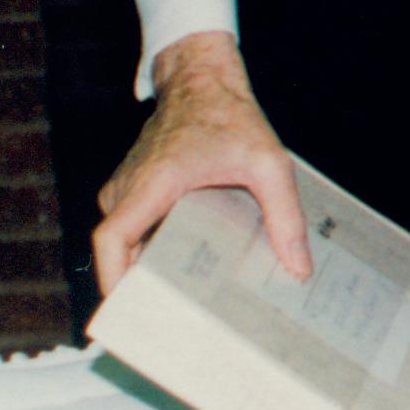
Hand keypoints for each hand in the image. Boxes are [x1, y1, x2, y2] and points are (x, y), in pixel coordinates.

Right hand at [90, 30, 307, 293]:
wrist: (202, 80)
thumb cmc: (230, 116)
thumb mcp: (269, 163)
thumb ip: (285, 215)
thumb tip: (298, 267)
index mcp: (152, 184)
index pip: (111, 240)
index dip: (113, 280)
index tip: (128, 313)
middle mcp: (128, 188)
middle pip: (118, 252)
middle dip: (139, 291)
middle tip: (174, 329)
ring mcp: (125, 188)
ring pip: (125, 243)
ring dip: (147, 271)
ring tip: (183, 308)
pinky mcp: (133, 189)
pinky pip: (134, 228)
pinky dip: (153, 250)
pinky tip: (187, 270)